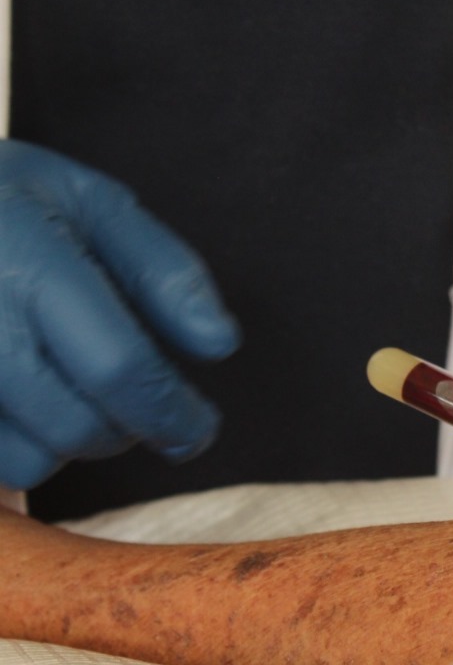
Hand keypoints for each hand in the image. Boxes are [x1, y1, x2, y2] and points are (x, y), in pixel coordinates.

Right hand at [0, 140, 239, 488]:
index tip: (199, 427)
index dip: (172, 410)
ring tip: (67, 390)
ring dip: (65, 443)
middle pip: (72, 426)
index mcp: (23, 255)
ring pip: (23, 461)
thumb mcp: (94, 205)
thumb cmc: (8, 203)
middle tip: (134, 402)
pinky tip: (21, 399)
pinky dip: (14, 444)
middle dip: (123, 430)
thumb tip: (219, 343)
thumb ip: (165, 271)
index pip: (116, 365)